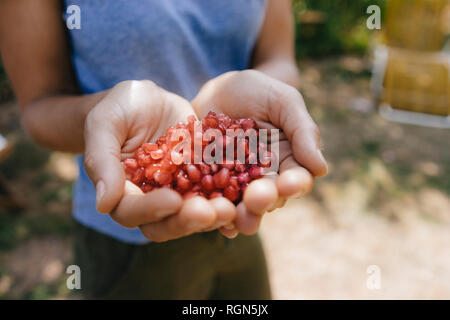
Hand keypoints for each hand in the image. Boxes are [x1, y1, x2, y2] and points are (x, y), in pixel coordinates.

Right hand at [84, 80, 235, 241]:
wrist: (149, 101)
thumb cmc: (119, 108)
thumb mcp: (106, 123)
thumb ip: (102, 160)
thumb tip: (103, 204)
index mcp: (123, 192)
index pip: (132, 211)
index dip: (152, 209)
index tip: (173, 200)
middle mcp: (152, 201)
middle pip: (167, 223)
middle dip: (188, 220)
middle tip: (212, 211)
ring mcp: (180, 193)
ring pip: (195, 214)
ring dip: (214, 215)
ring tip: (232, 207)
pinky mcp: (203, 181)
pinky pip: (217, 194)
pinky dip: (231, 196)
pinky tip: (247, 192)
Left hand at [192, 70, 327, 236]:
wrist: (218, 90)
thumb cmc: (257, 92)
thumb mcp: (284, 102)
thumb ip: (303, 131)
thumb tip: (322, 169)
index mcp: (289, 161)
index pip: (297, 179)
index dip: (295, 184)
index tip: (289, 183)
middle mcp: (266, 178)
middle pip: (270, 198)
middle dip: (265, 201)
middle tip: (256, 199)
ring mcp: (239, 184)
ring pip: (244, 206)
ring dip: (243, 215)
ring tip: (237, 218)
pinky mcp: (212, 184)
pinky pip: (217, 202)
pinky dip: (218, 214)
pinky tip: (217, 222)